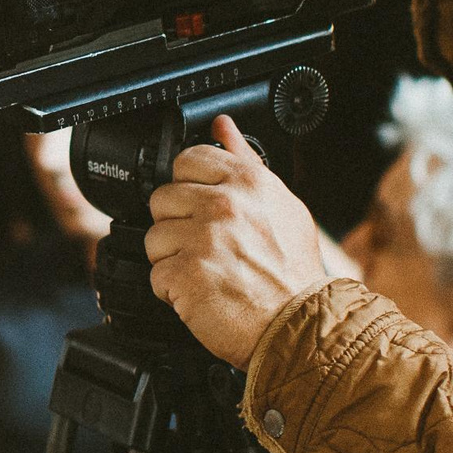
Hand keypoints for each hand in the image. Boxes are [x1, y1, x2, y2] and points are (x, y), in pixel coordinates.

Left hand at [144, 117, 333, 369]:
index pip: (187, 160)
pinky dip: (173, 291)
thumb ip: (246, 161)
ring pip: (153, 237)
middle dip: (177, 225)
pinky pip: (156, 275)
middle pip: (162, 199)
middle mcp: (224, 205)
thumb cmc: (292, 273)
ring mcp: (203, 240)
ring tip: (205, 272)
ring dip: (172, 259)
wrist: (299, 327)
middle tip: (206, 247)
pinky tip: (201, 292)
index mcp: (248, 183)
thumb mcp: (281, 205)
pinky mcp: (186, 275)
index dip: (188, 186)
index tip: (199, 207)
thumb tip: (222, 125)